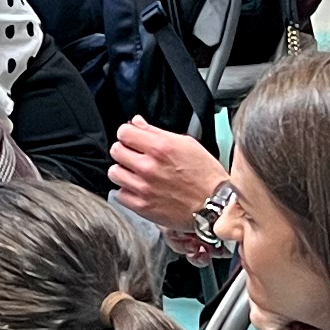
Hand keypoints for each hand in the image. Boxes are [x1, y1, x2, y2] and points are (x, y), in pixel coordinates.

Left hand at [108, 119, 225, 227]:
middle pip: (116, 151)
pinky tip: (139, 189)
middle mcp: (149, 167)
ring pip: (114, 172)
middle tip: (134, 156)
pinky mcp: (142, 206)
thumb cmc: (205, 175)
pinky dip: (127, 191)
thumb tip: (137, 123)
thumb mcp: (187, 144)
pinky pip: (119, 194)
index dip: (128, 133)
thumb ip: (157, 132)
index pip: (124, 132)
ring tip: (136, 174)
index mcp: (161, 147)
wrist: (215, 205)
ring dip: (123, 171)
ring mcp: (143, 187)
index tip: (132, 138)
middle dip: (124, 151)